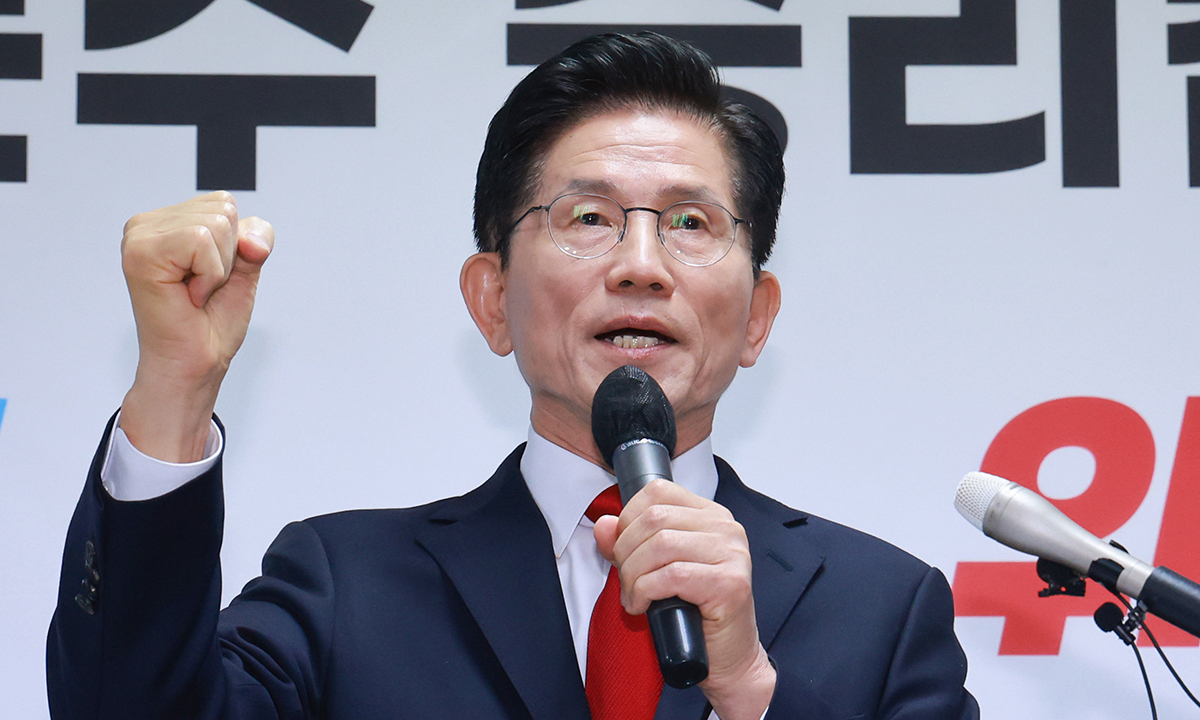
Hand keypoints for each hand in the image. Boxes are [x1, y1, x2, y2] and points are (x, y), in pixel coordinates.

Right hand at [118, 192, 273, 461]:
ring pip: (215, 225)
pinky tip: (189, 295)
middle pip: (223, 209)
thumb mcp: (245, 268)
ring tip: (194, 293)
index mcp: (167, 222)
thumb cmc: (211, 322)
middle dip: (227, 257)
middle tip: (202, 289)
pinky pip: (200, 240)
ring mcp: (139, 236)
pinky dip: (209, 274)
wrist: (195, 363)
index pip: (224, 204)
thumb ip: (255, 238)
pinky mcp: (140, 252)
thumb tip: (253, 240)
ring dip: (218, 269)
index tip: (209, 278)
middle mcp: (147, 224)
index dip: (235, 246)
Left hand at [594, 480, 775, 719]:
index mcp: (710, 515)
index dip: (628, 519)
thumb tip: (603, 526)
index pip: (657, 491)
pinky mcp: (730, 584)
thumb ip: (629, 544)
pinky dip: (645, 592)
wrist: (729, 657)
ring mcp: (732, 554)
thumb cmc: (697, 613)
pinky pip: (671, 577)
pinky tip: (643, 606)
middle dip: (626, 552)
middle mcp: (726, 528)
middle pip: (654, 519)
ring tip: (634, 596)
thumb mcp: (657, 569)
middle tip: (627, 581)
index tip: (624, 549)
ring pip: (660, 545)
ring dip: (633, 576)